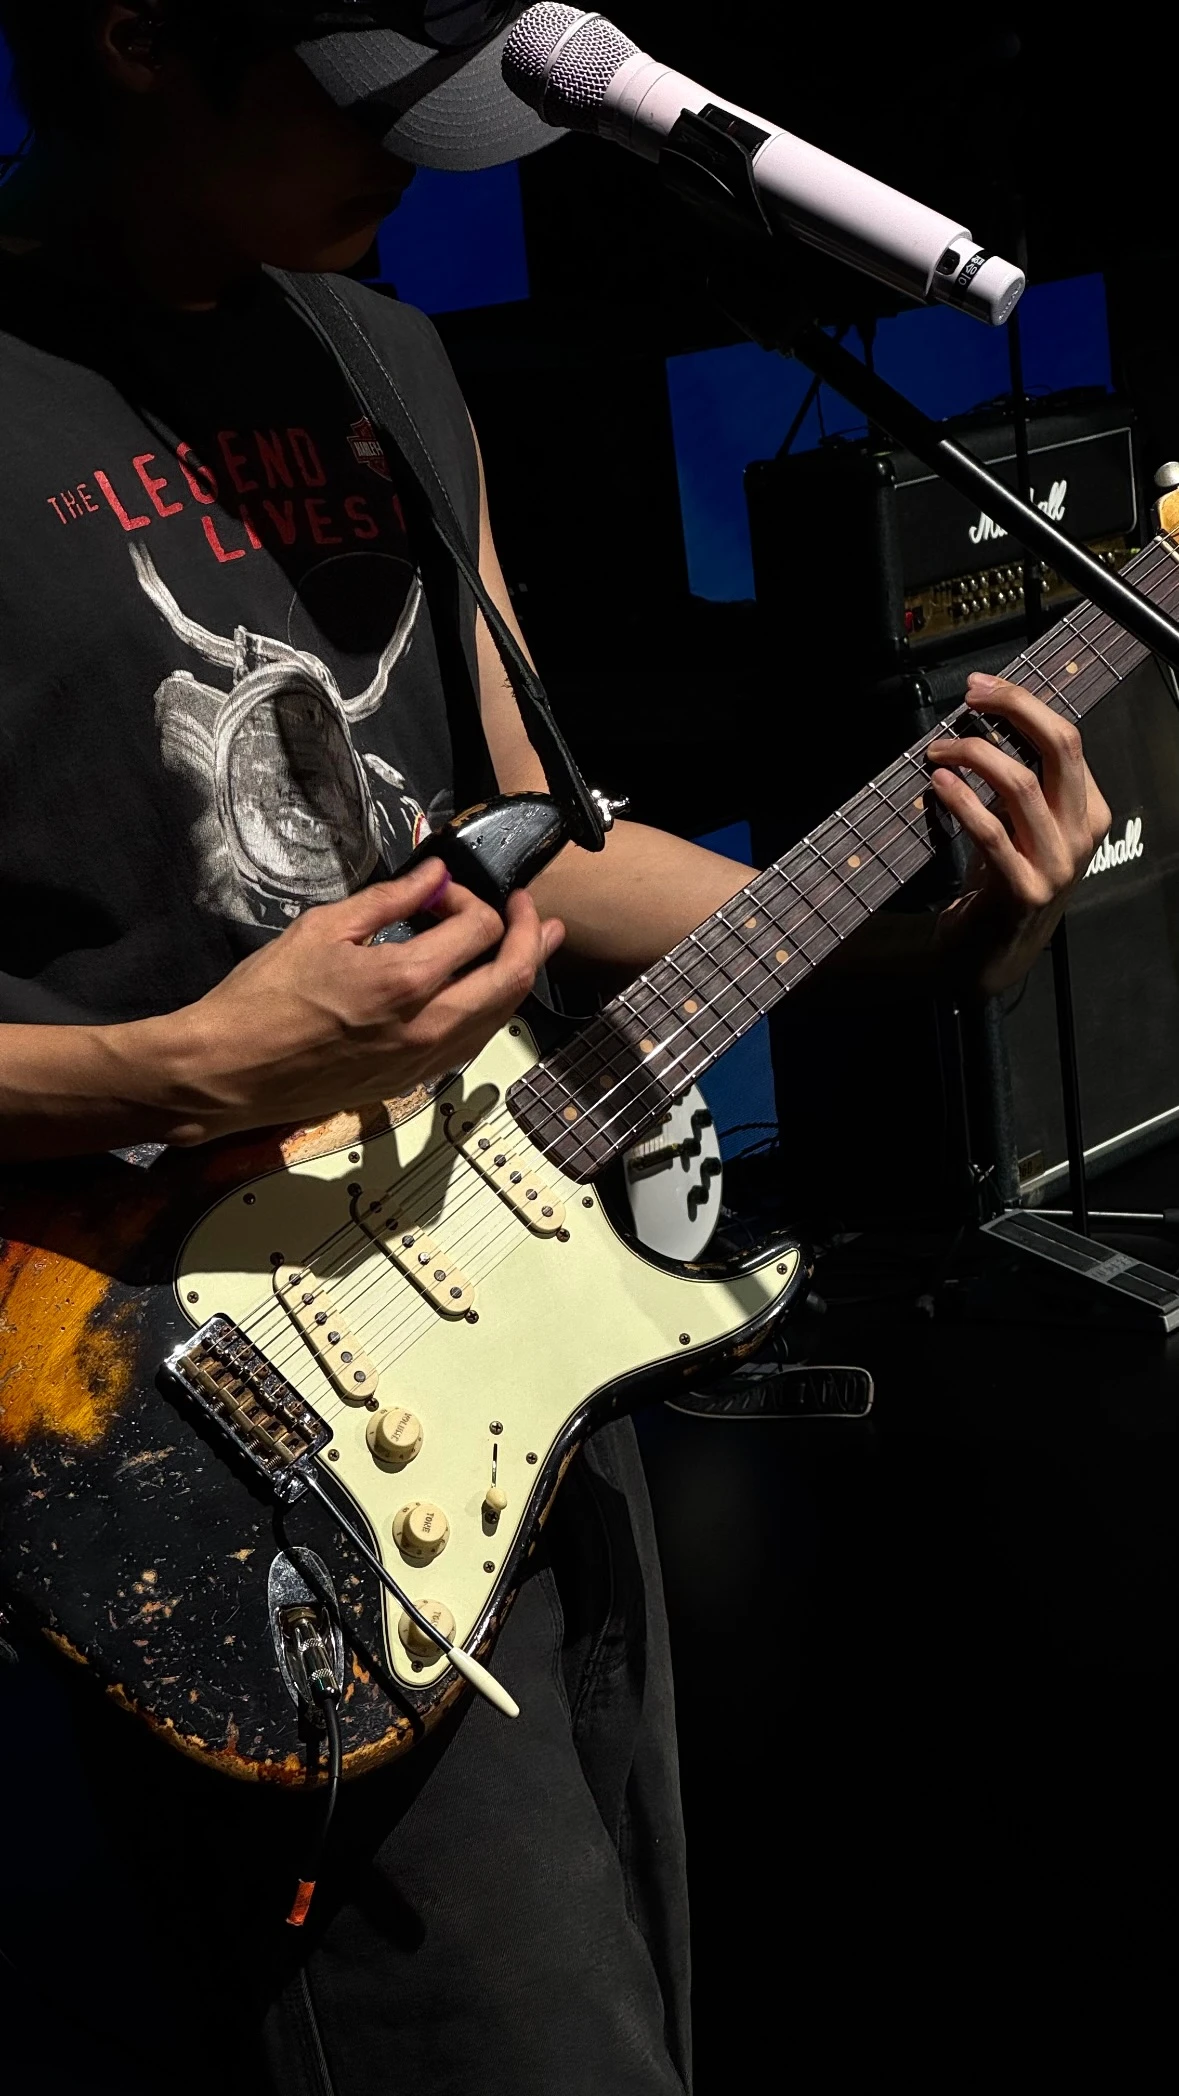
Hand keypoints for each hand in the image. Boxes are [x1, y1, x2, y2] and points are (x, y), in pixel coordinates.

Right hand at [133, 860, 564, 1143]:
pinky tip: (483, 992)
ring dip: (518, 975)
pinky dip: (488, 1010)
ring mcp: (425, 1061)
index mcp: (406, 981)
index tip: (442, 891)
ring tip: (534, 945)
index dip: (472, 899)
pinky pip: (471, 1043)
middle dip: (531, 936)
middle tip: (530, 910)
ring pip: (499, 1017)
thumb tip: (435, 875)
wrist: (229, 1072)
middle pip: (511, 978)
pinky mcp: (412, 1084)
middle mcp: (429, 1026)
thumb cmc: (264, 995)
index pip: (480, 930)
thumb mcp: (323, 928)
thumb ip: (389, 900)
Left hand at [926, 672, 1110, 994]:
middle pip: (1058, 748)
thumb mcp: (1023, 825)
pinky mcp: (1023, 891)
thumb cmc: (1001, 882)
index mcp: (1089, 810)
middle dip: (1012, 709)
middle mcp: (1081, 834)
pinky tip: (938, 784)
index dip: (1023, 704)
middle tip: (970, 697)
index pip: (1066, 739)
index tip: (983, 687)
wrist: (989, 954)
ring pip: (1021, 784)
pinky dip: (961, 801)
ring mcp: (1056, 864)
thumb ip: (1020, 780)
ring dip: (972, 757)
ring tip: (938, 752)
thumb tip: (987, 721)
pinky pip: (991, 832)